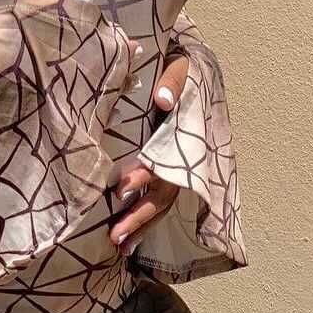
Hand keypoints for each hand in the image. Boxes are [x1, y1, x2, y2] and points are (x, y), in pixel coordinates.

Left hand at [108, 46, 189, 254]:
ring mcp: (180, 166)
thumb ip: (173, 82)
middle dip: (140, 215)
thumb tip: (161, 100)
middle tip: (115, 236)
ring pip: (163, 203)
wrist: (197, 69)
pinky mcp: (170, 169)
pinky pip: (160, 199)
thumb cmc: (185, 68)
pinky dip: (146, 219)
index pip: (166, 160)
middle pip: (165, 193)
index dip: (145, 175)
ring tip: (118, 245)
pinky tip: (129, 238)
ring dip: (142, 224)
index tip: (121, 189)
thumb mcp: (183, 66)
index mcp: (186, 134)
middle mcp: (185, 157)